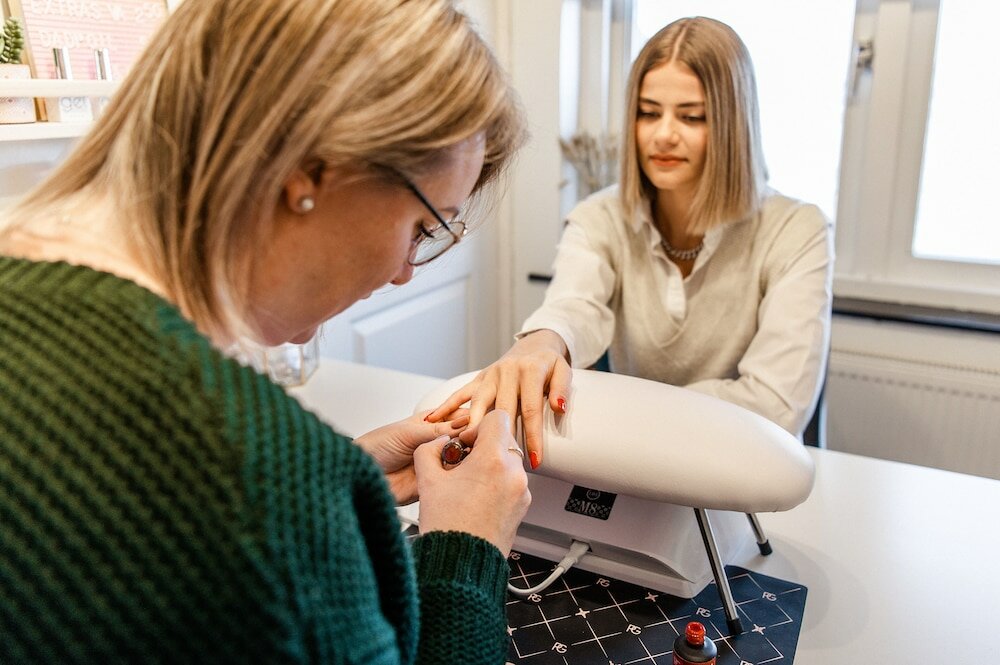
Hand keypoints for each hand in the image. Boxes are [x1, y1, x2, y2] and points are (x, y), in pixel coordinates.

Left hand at [354, 409, 468, 503]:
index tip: (480, 422)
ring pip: (462, 460)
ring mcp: (437, 462)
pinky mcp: (435, 482)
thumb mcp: (408, 432)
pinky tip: (458, 473)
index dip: (471, 419)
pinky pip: (452, 480)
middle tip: (477, 441)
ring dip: (468, 459)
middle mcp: (437, 442)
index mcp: (432, 424)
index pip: (459, 417)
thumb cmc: (377, 446)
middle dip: (473, 440)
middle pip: (465, 439)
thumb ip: (436, 430)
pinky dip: (457, 477)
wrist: (361, 472)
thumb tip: (463, 424)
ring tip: (468, 457)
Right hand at [414, 410, 530, 555]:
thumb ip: (429, 451)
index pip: (497, 417)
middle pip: (504, 439)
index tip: (464, 443)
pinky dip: (497, 484)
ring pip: (508, 462)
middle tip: (462, 464)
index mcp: (493, 459)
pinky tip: (475, 500)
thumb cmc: (446, 526)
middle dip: (483, 447)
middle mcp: (514, 473)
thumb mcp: (427, 481)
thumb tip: (437, 444)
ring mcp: (521, 491)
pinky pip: (512, 483)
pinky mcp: (522, 507)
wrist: (461, 567)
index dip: (476, 426)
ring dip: (490, 466)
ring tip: (466, 486)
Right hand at [424, 329, 571, 469]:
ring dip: (472, 425)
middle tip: (497, 462)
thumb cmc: (549, 365)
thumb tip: (558, 407)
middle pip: (502, 409)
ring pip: (478, 403)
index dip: (532, 436)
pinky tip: (433, 419)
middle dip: (500, 437)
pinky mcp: (479, 378)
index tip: (534, 461)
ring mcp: (490, 375)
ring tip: (465, 446)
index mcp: (529, 371)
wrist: (535, 344)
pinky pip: (460, 393)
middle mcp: (507, 372)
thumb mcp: (563, 371)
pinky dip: (446, 406)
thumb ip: (561, 389)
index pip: (530, 409)